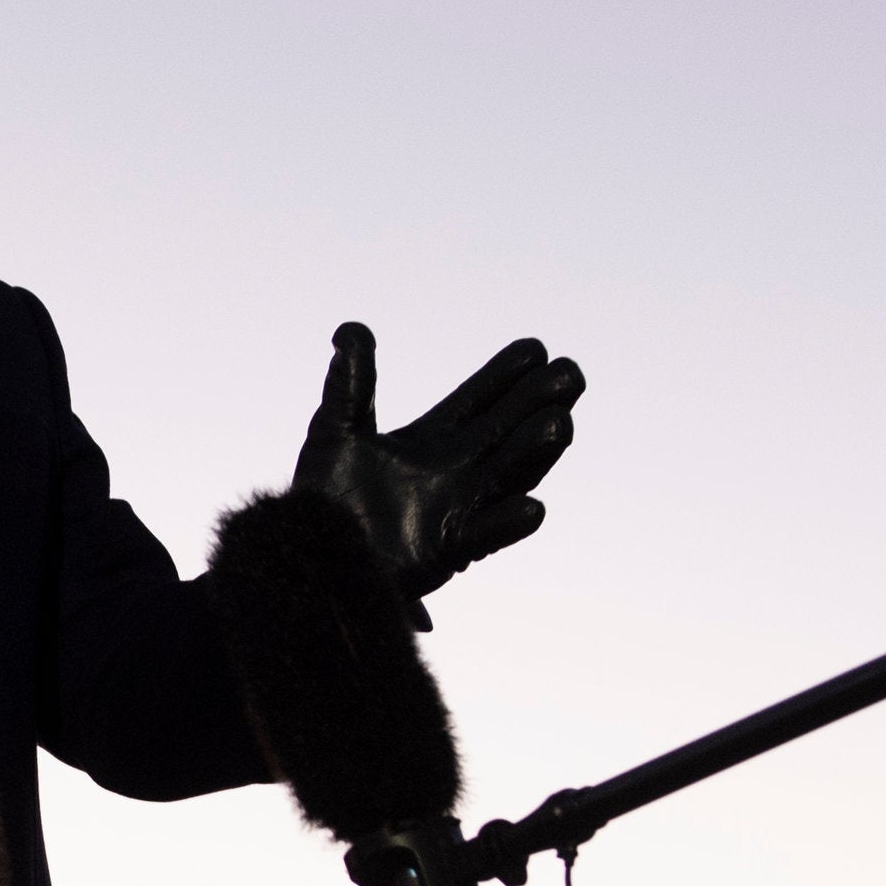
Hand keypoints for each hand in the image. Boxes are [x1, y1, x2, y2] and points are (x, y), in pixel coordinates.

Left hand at [290, 329, 583, 610]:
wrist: (316, 555)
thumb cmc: (326, 497)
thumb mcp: (335, 430)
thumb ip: (349, 385)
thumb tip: (350, 330)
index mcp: (435, 437)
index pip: (481, 397)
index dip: (506, 374)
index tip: (533, 349)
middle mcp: (458, 468)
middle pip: (509, 428)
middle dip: (538, 401)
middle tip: (569, 374)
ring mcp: (459, 507)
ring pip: (511, 475)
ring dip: (536, 451)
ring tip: (561, 424)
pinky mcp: (448, 547)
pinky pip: (486, 535)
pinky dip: (510, 523)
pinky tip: (532, 508)